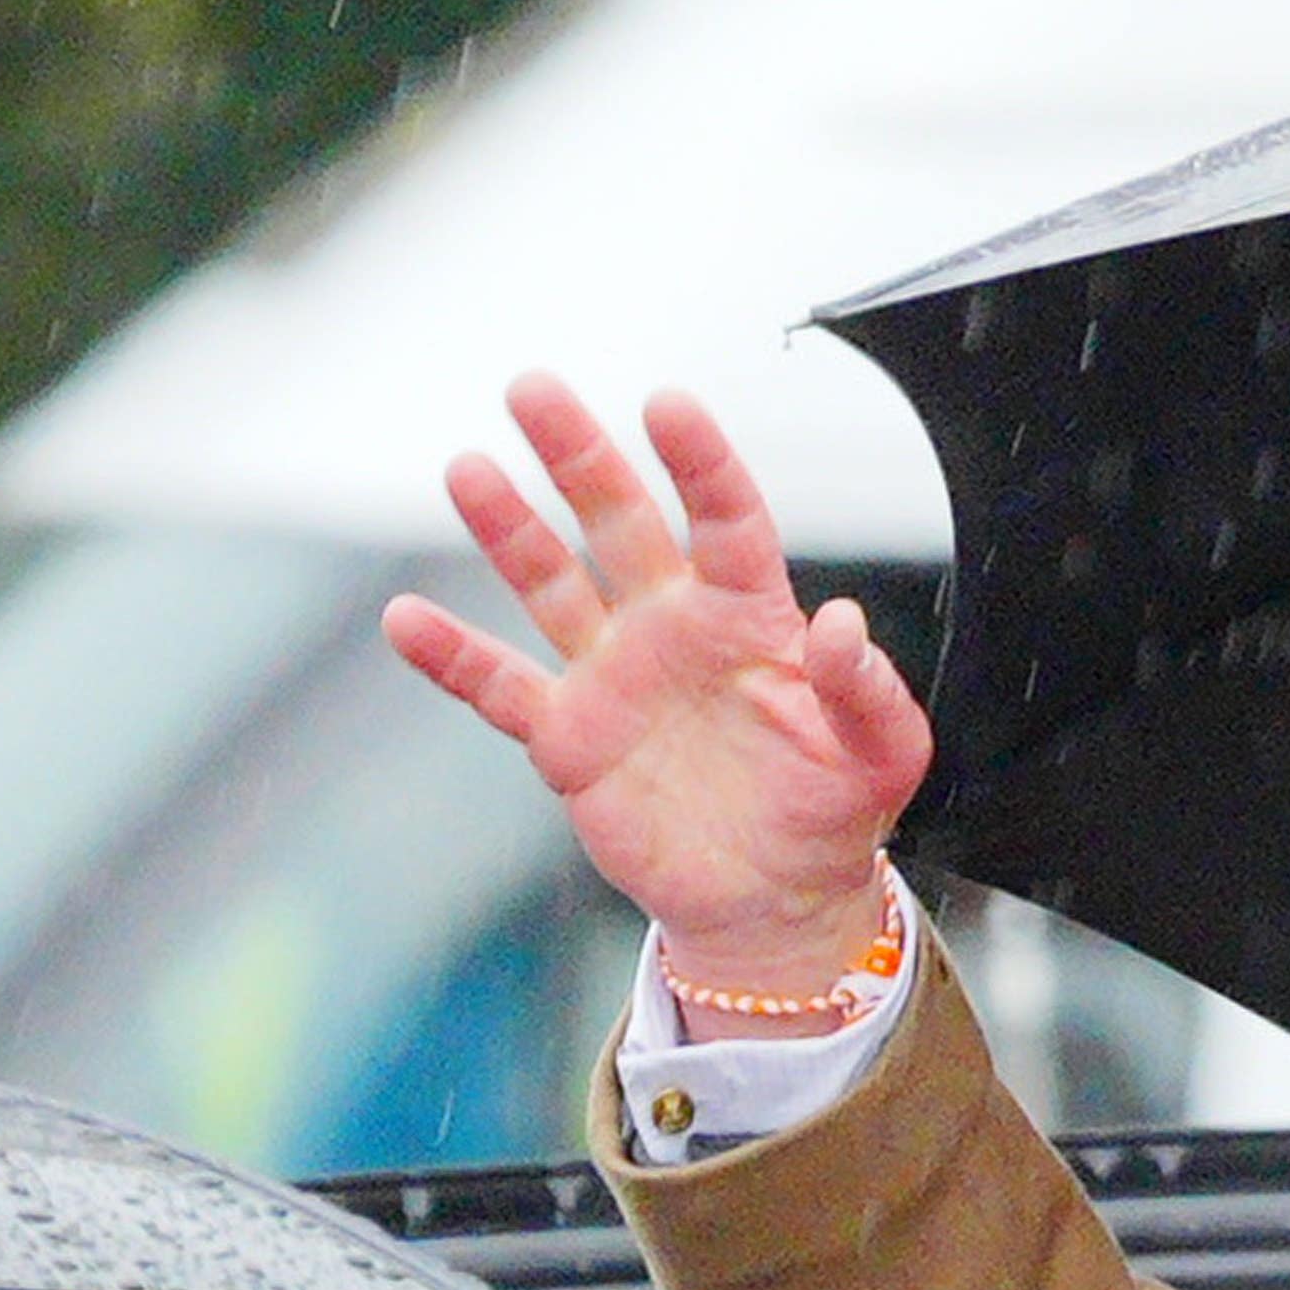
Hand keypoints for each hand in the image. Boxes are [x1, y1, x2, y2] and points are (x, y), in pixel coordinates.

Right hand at [381, 375, 929, 1012]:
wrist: (777, 900)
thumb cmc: (837, 811)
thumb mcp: (883, 756)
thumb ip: (869, 691)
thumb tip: (841, 624)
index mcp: (750, 617)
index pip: (725, 521)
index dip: (699, 464)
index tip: (668, 405)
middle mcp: (672, 628)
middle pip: (618, 524)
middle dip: (578, 456)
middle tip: (532, 388)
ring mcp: (613, 677)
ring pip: (549, 584)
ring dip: (507, 529)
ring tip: (469, 470)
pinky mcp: (568, 738)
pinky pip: (499, 687)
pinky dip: (450, 658)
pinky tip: (405, 619)